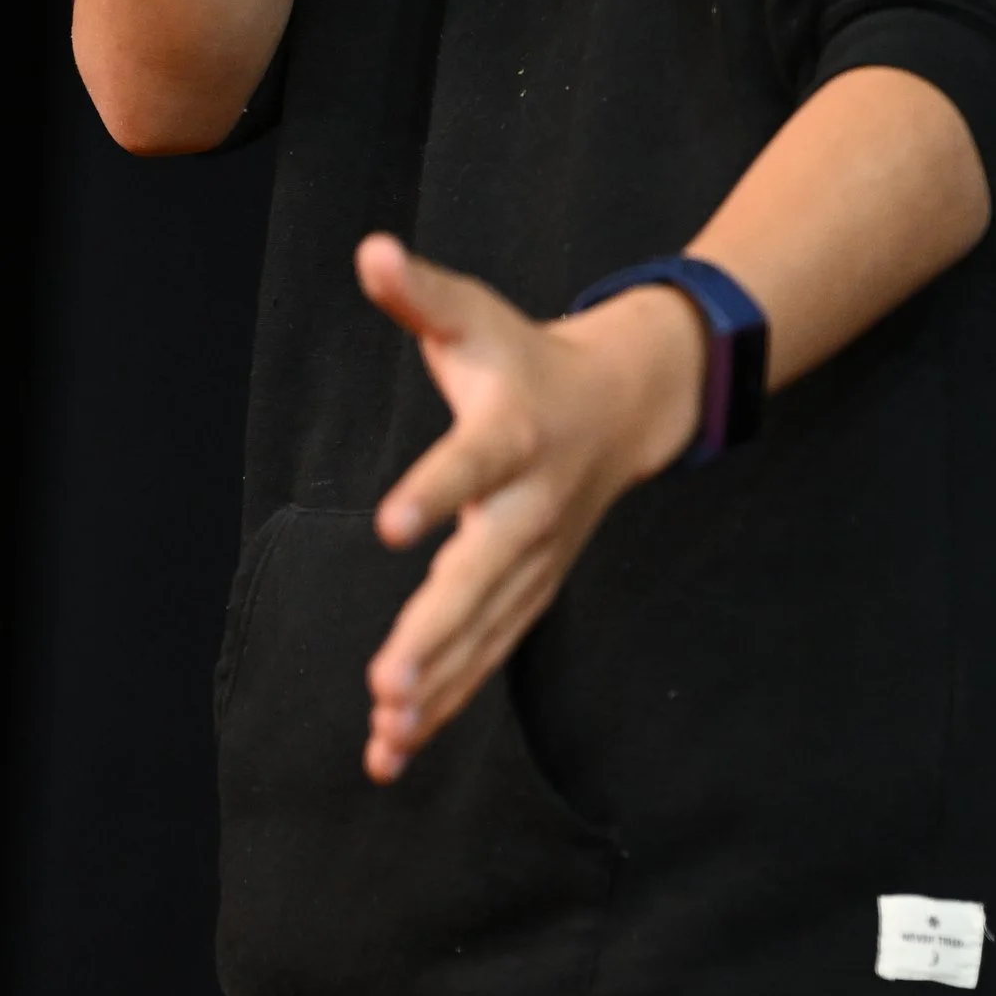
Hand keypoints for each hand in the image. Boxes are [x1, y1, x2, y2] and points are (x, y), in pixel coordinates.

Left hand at [355, 237, 705, 780]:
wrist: (626, 406)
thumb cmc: (527, 358)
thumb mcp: (475, 316)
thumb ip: (420, 293)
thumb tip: (370, 251)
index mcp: (512, 435)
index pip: (470, 464)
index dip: (433, 490)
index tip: (390, 526)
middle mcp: (528, 509)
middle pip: (480, 576)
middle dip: (435, 632)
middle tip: (388, 681)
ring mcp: (534, 560)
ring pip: (485, 632)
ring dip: (439, 684)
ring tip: (387, 729)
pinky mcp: (528, 593)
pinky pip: (485, 656)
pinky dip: (445, 702)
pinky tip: (393, 745)